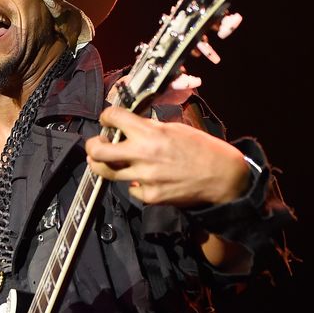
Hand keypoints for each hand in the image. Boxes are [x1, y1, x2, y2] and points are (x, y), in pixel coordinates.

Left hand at [85, 106, 249, 207]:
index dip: (106, 116)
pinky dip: (134, 183)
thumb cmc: (202, 149)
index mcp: (150, 133)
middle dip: (92, 146)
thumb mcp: (175, 128)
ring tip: (107, 162)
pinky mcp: (149, 196)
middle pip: (98, 151)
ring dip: (105, 166)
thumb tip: (130, 126)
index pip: (113, 118)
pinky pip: (131, 189)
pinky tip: (145, 178)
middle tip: (95, 144)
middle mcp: (143, 155)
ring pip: (108, 173)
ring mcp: (144, 178)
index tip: (107, 119)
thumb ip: (150, 128)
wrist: (222, 176)